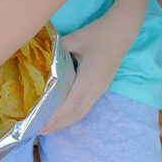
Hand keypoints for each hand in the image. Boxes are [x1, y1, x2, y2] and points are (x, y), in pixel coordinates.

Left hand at [38, 15, 130, 134]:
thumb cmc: (99, 33)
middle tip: (39, 131)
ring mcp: (100, 88)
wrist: (122, 31)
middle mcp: (97, 86)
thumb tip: (40, 58)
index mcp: (90, 75)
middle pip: (77, 112)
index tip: (45, 122)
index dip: (59, 113)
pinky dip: (73, 115)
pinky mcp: (101, 87)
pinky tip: (62, 117)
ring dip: (65, 122)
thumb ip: (58, 49)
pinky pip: (86, 106)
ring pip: (82, 112)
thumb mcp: (76, 38)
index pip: (73, 100)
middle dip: (58, 124)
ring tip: (48, 129)